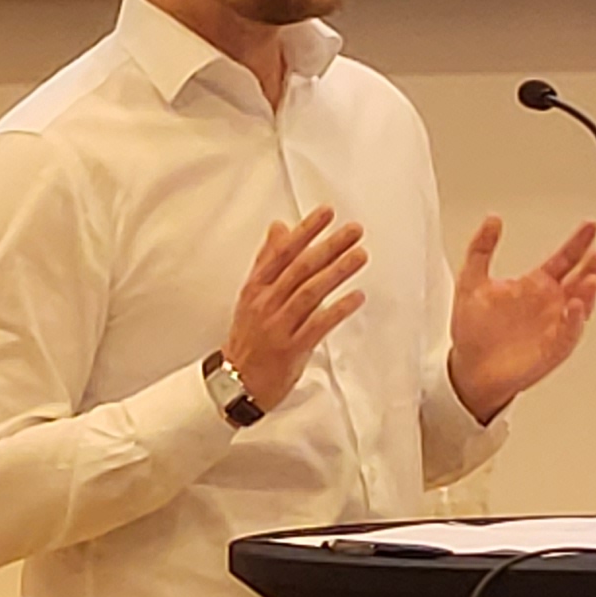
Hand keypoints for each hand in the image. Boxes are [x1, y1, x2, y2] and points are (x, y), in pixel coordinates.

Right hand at [227, 206, 369, 409]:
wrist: (236, 383)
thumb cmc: (248, 338)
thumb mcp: (252, 295)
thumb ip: (267, 261)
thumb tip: (279, 228)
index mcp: (256, 289)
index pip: (281, 253)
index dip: (305, 231)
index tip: (326, 213)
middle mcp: (265, 304)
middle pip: (299, 269)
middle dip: (328, 246)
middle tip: (353, 231)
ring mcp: (278, 326)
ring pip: (309, 293)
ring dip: (336, 272)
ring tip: (359, 256)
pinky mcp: (291, 349)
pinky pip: (318, 325)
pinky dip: (338, 310)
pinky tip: (356, 297)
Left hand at [446, 216, 595, 421]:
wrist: (468, 368)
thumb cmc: (473, 330)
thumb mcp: (471, 282)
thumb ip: (481, 249)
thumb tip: (492, 220)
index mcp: (536, 285)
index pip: (564, 259)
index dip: (578, 242)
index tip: (590, 226)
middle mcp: (550, 304)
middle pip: (580, 280)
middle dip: (590, 267)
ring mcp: (554, 325)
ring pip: (580, 305)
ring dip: (587, 292)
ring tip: (591, 279)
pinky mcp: (553, 349)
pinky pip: (568, 333)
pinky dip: (574, 321)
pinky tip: (574, 307)